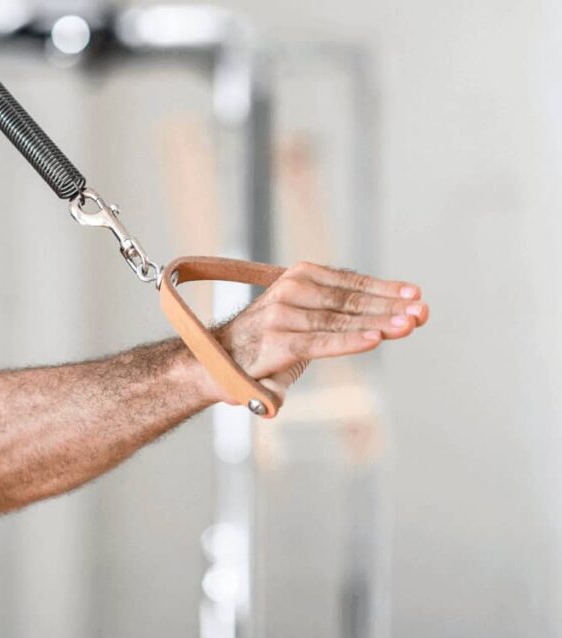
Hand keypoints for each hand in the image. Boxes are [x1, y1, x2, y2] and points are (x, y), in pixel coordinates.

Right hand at [214, 261, 428, 407]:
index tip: (416, 296)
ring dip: (377, 323)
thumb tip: (390, 320)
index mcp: (300, 276)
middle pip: (349, 300)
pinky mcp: (276, 342)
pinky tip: (374, 339)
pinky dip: (348, 340)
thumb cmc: (266, 340)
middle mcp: (290, 289)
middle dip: (389, 307)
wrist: (217, 359)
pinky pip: (319, 342)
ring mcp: (281, 315)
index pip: (351, 282)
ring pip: (339, 321)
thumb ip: (339, 316)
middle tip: (421, 313)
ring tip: (407, 325)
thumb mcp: (302, 319)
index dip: (386, 289)